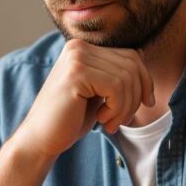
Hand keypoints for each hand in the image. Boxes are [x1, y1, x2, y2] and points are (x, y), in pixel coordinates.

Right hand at [11, 39, 153, 158]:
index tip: (145, 104)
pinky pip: (116, 88)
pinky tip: (102, 119)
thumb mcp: (98, 91)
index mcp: (82, 48)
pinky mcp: (76, 74)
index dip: (145, 81)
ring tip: (110, 123)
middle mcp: (78, 47)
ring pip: (126, 78)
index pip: (131, 56)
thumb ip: (114, 72)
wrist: (40, 138)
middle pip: (132, 65)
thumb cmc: (70, 118)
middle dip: (135, 97)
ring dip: (125, 107)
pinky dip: (117, 109)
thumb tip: (143, 54)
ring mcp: (76, 58)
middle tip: (121, 120)